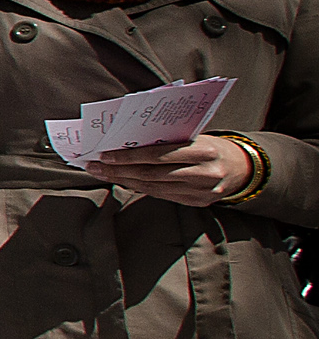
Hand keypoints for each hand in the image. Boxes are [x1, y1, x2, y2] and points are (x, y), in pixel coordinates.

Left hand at [86, 136, 253, 208]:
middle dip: (119, 170)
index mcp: (204, 151)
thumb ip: (167, 139)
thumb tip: (127, 141)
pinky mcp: (198, 203)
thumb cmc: (211, 146)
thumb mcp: (195, 136)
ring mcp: (202, 192)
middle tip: (94, 166)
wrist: (243, 168)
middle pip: (152, 174)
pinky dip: (140, 188)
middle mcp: (205, 173)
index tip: (104, 154)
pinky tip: (125, 181)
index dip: (129, 156)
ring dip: (124, 180)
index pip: (158, 155)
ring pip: (154, 187)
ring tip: (103, 173)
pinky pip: (162, 195)